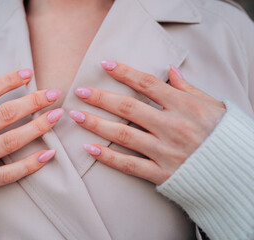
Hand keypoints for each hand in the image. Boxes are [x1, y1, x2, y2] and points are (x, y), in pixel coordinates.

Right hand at [0, 69, 62, 194]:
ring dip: (38, 127)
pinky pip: (9, 174)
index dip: (9, 80)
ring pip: (11, 141)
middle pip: (5, 115)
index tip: (29, 73)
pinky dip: (30, 164)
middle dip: (33, 102)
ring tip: (57, 116)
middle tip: (54, 94)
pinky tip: (49, 153)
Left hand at [69, 61, 225, 184]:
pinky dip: (108, 157)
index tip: (105, 65)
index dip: (124, 72)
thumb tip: (170, 70)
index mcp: (186, 106)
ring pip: (123, 135)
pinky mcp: (162, 174)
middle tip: (80, 91)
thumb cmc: (224, 136)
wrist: (238, 173)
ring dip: (96, 124)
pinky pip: (130, 165)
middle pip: (128, 108)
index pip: (147, 84)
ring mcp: (166, 151)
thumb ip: (188, 89)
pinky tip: (89, 149)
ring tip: (76, 116)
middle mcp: (173, 127)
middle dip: (101, 97)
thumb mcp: (213, 106)